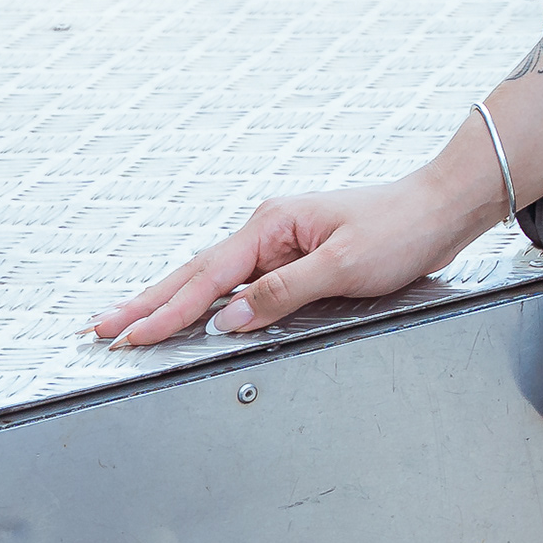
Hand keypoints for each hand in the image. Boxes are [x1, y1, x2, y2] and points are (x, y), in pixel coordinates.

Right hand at [89, 167, 478, 347]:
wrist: (440, 207)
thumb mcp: (343, 265)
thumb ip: (282, 294)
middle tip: (101, 328)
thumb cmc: (401, 228)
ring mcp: (280, 243)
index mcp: (272, 225)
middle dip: (147, 303)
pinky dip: (210, 300)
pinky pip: (241, 283)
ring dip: (171, 302)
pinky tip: (195, 313)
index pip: (207, 277)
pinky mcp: (295, 257)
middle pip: (195, 273)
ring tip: (130, 321)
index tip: (130, 334)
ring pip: (213, 279)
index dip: (166, 311)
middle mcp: (269, 230)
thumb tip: (228, 318)